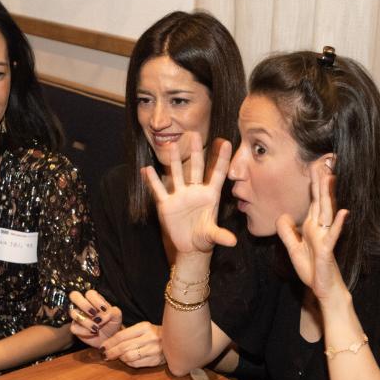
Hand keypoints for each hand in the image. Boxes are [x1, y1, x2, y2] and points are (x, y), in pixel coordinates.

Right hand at [68, 289, 121, 347]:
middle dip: (84, 304)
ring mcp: (78, 316)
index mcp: (94, 299)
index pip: (89, 293)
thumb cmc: (112, 324)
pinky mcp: (76, 328)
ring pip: (73, 313)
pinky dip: (84, 331)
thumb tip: (103, 314)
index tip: (104, 309)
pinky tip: (93, 332)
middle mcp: (84, 306)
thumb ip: (113, 312)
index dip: (95, 300)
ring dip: (86, 321)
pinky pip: (73, 328)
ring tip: (97, 327)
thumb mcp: (117, 316)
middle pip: (74, 296)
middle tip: (93, 313)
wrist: (109, 338)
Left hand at [101, 322, 164, 367]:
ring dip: (120, 358)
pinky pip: (136, 364)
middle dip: (111, 352)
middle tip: (105, 355)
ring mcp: (154, 350)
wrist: (175, 340)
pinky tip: (126, 360)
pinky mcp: (156, 360)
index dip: (110, 342)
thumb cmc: (153, 334)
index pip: (121, 335)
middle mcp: (150, 338)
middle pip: (124, 347)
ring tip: (116, 357)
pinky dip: (128, 363)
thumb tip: (108, 342)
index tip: (102, 346)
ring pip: (129, 357)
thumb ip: (127, 333)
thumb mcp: (142, 328)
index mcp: (144, 327)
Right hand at [142, 134, 236, 254]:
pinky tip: (147, 169)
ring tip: (172, 145)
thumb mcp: (212, 235)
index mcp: (210, 195)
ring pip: (176, 174)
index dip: (221, 159)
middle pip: (195, 168)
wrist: (190, 246)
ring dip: (174, 161)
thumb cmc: (204, 237)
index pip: (217, 174)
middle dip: (195, 152)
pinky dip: (152, 180)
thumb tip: (233, 242)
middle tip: (194, 133)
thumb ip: (221, 235)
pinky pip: (158, 190)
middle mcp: (195, 191)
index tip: (225, 142)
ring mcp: (180, 196)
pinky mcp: (166, 204)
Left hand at [276, 164, 348, 300]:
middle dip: (321, 182)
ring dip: (329, 195)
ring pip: (327, 212)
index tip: (314, 166)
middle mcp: (321, 229)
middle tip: (323, 161)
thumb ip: (287, 232)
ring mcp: (326, 238)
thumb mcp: (293, 248)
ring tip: (331, 177)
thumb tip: (283, 215)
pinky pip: (333, 235)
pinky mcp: (328, 249)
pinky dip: (338, 224)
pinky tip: (344, 212)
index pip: (313, 202)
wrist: (322, 288)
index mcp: (312, 227)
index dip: (313, 185)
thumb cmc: (312, 269)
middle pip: (320, 201)